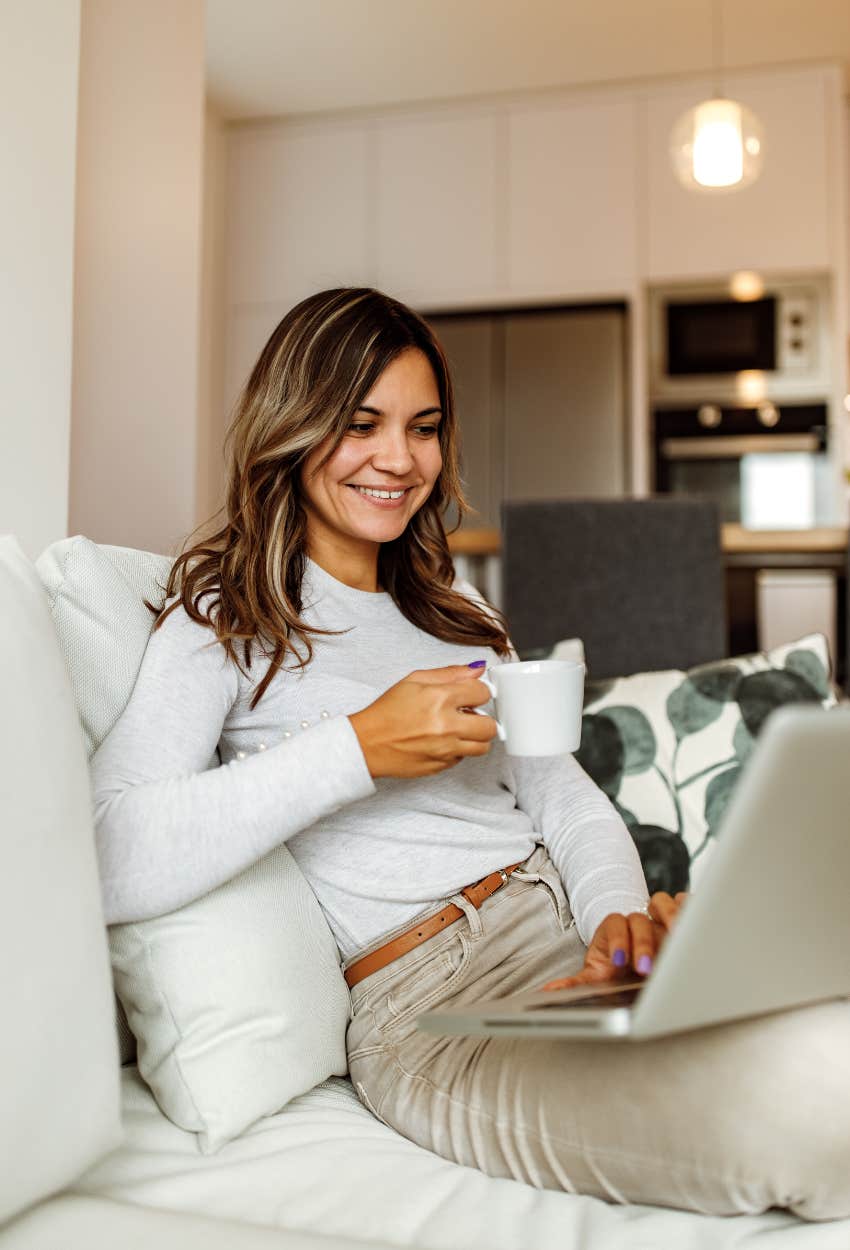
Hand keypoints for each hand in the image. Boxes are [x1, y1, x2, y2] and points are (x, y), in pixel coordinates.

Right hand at [349, 665, 497, 778]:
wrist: (366, 744)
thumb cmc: (386, 712)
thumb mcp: (413, 681)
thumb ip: (449, 674)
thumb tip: (476, 671)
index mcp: (440, 698)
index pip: (483, 693)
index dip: (479, 692)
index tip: (473, 694)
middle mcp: (446, 726)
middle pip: (490, 725)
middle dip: (483, 718)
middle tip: (470, 715)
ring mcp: (445, 749)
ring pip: (483, 747)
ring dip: (476, 737)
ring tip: (460, 730)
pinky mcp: (441, 766)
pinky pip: (463, 759)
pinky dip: (459, 750)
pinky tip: (443, 742)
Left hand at [540, 891, 687, 989]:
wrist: (637, 961)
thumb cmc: (618, 969)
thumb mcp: (598, 975)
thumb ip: (578, 982)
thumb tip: (548, 993)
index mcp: (616, 929)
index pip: (615, 924)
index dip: (618, 941)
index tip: (619, 962)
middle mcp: (638, 920)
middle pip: (639, 920)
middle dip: (643, 943)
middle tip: (645, 967)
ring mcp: (660, 917)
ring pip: (663, 902)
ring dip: (671, 918)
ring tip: (679, 940)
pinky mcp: (681, 917)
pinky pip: (686, 901)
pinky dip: (691, 907)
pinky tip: (700, 925)